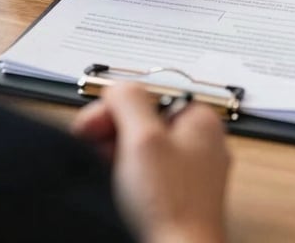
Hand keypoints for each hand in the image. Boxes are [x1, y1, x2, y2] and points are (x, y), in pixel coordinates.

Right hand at [73, 84, 229, 242]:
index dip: (115, 106)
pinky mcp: (180, 197)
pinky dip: (128, 175)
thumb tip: (118, 87)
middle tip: (92, 145)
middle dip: (114, 130)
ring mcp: (192, 172)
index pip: (150, 92)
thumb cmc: (171, 207)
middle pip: (146, 119)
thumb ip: (129, 100)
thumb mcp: (143, 139)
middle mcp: (202, 143)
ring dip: (117, 153)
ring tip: (104, 169)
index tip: (93, 122)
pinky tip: (117, 188)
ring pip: (144, 147)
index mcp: (201, 119)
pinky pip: (149, 173)